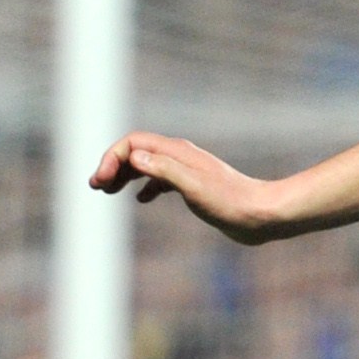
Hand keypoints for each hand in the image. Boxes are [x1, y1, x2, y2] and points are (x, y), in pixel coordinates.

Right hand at [90, 131, 284, 243]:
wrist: (262, 215)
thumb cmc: (230, 203)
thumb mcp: (194, 187)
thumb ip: (165, 171)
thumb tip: (134, 156)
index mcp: (177, 152)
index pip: (133, 143)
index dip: (112, 158)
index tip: (102, 183)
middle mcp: (180, 157)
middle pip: (137, 151)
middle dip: (113, 165)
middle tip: (95, 186)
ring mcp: (187, 170)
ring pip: (148, 165)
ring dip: (126, 174)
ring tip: (108, 190)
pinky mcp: (195, 186)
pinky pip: (162, 179)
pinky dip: (146, 185)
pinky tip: (141, 199)